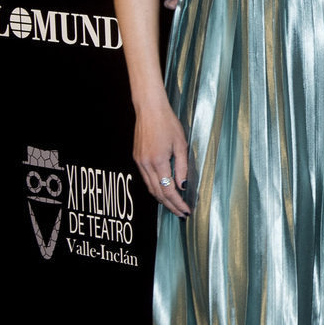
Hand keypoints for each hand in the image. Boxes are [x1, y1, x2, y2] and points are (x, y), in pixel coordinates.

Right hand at [133, 102, 190, 216]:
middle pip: (158, 193)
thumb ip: (182, 167)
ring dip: (162, 200)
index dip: (178, 203)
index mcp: (158, 161)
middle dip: (170, 206)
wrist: (149, 110)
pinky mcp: (137, 158)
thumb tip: (182, 186)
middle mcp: (146, 164)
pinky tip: (163, 191)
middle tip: (181, 214)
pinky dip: (155, 189)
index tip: (186, 211)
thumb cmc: (167, 123)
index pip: (169, 191)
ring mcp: (139, 162)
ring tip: (173, 206)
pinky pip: (146, 179)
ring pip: (150, 188)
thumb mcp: (181, 145)